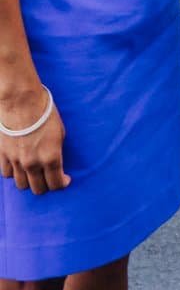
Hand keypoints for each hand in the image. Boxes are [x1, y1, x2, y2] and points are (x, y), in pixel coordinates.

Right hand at [0, 78, 69, 194]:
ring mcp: (16, 161)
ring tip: (34, 174)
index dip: (62, 184)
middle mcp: (33, 163)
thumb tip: (55, 162)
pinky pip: (7, 174)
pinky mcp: (3, 155)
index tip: (64, 180)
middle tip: (49, 178)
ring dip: (29, 182)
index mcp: (51, 157)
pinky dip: (14, 173)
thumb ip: (57, 152)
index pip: (56, 184)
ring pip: (21, 185)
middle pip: (38, 188)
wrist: (21, 101)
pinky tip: (19, 167)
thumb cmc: (44, 113)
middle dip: (46, 186)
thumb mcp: (60, 133)